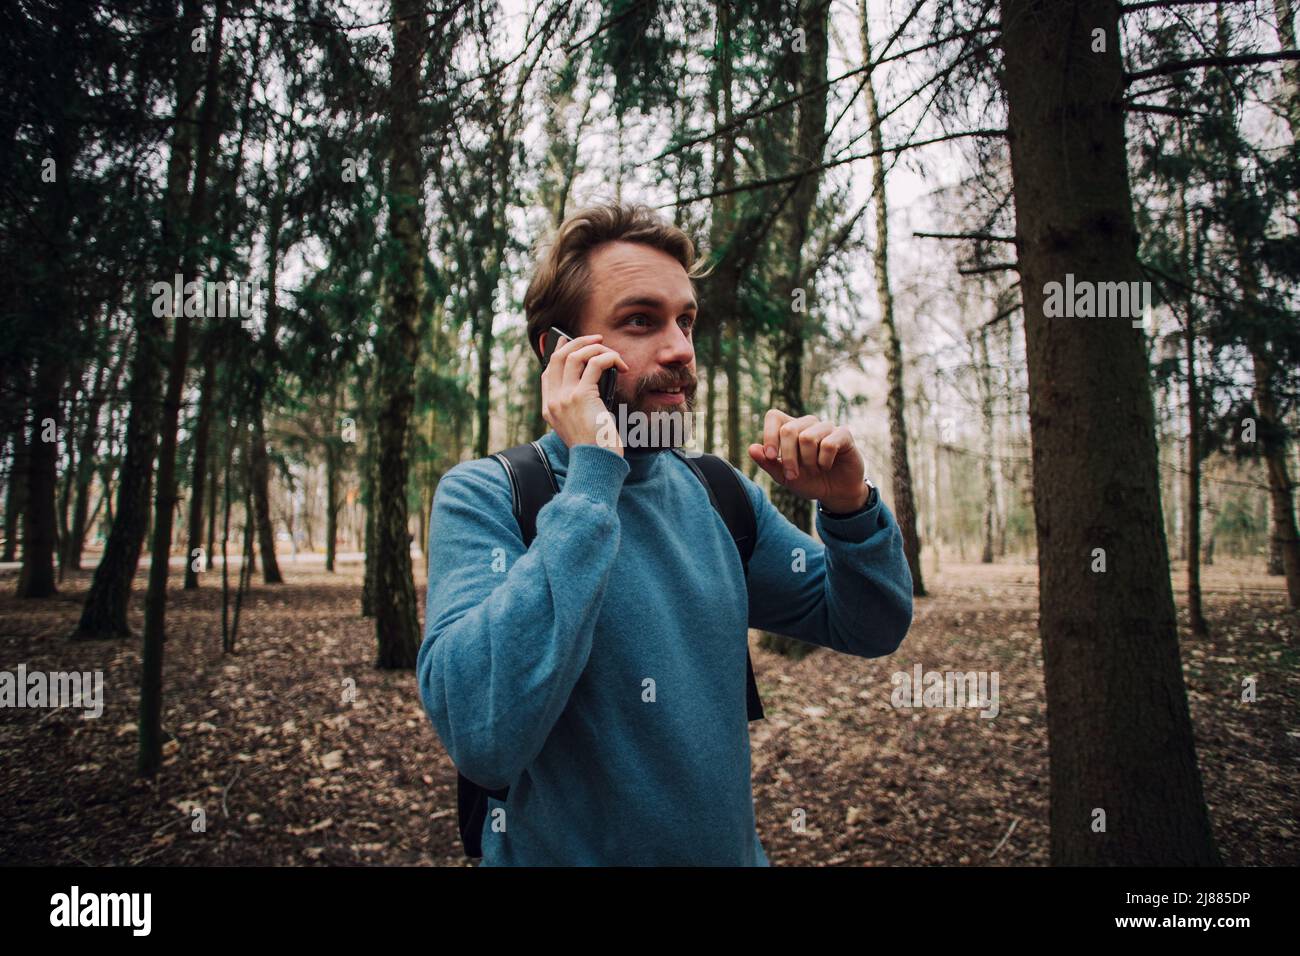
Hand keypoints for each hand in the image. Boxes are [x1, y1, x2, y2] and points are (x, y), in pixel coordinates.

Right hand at [541, 332, 629, 454]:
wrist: (596, 464)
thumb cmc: (595, 448)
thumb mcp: (580, 426)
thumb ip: (579, 406)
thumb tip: (595, 381)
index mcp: (549, 409)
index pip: (547, 373)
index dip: (558, 353)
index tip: (568, 341)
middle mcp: (553, 400)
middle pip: (558, 358)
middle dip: (577, 342)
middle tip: (596, 339)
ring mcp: (564, 397)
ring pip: (575, 355)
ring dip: (595, 348)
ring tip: (611, 352)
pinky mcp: (581, 396)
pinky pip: (595, 364)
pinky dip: (609, 358)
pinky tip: (620, 365)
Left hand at [747, 409, 868, 511]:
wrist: (835, 493)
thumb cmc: (809, 480)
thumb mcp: (784, 476)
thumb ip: (768, 463)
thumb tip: (751, 448)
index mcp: (791, 429)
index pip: (774, 416)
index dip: (769, 434)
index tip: (770, 456)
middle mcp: (808, 424)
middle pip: (789, 429)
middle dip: (788, 457)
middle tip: (792, 475)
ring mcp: (826, 427)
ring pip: (808, 438)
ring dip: (808, 461)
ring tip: (814, 470)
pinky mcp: (843, 434)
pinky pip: (829, 444)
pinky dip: (824, 461)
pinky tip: (826, 466)